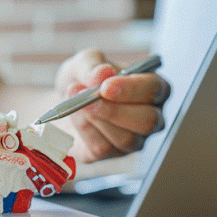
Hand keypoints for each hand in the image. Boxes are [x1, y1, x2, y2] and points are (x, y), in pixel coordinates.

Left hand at [55, 49, 169, 161]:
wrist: (62, 101)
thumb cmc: (82, 80)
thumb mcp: (83, 62)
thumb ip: (92, 65)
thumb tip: (103, 73)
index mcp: (151, 87)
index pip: (154, 89)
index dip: (131, 89)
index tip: (105, 87)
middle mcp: (149, 116)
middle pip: (147, 121)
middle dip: (115, 111)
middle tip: (88, 101)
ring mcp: (134, 139)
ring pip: (126, 139)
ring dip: (96, 121)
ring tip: (76, 105)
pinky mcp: (112, 154)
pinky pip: (103, 149)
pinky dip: (85, 132)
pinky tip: (75, 118)